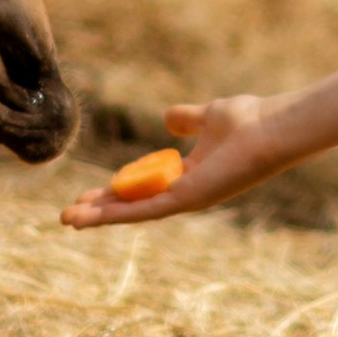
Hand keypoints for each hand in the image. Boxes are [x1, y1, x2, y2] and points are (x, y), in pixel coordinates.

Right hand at [61, 93, 285, 228]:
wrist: (270, 128)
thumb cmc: (249, 121)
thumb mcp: (208, 116)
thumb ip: (187, 119)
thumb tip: (168, 118)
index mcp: (188, 173)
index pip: (143, 186)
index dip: (115, 191)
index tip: (87, 194)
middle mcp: (185, 190)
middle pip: (133, 204)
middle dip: (101, 210)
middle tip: (69, 215)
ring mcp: (185, 198)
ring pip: (133, 212)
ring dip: (99, 218)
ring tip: (67, 220)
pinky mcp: (187, 200)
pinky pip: (145, 210)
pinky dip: (116, 214)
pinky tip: (90, 217)